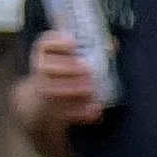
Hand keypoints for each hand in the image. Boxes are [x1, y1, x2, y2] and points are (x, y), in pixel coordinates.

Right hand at [15, 31, 101, 147]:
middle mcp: (42, 72)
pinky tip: (95, 110)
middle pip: (47, 66)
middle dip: (67, 67)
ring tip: (90, 88)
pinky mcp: (52, 111)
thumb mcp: (73, 59)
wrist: (44, 102)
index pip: (44, 44)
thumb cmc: (65, 74)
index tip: (73, 43)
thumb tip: (114, 43)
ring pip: (52, 90)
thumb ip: (92, 50)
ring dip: (71, 88)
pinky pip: (64, 114)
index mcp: (45, 55)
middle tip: (86, 68)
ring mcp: (44, 92)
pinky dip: (81, 113)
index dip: (57, 42)